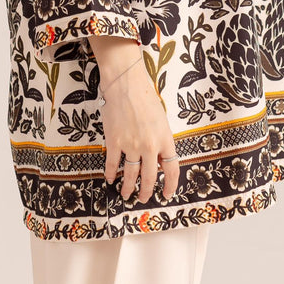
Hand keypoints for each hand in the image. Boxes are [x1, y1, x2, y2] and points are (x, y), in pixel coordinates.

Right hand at [96, 51, 180, 204]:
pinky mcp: (114, 141)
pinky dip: (111, 174)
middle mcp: (149, 146)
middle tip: (143, 198)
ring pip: (130, 174)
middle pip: (149, 177)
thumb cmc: (145, 98)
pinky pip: (113, 164)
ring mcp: (131, 145)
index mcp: (165, 140)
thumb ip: (161, 141)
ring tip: (126, 194)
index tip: (167, 194)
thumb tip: (158, 160)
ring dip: (128, 187)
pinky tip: (111, 179)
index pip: (172, 169)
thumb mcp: (162, 121)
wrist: (125, 84)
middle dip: (146, 192)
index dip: (170, 185)